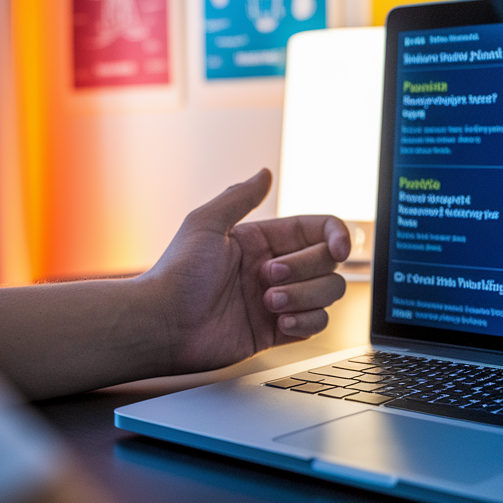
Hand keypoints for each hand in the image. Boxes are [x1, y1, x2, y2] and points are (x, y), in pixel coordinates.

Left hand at [140, 169, 350, 374]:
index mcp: (262, 240)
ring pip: (328, 293)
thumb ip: (240, 197)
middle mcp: (275, 268)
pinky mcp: (277, 331)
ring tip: (268, 303)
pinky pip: (316, 323)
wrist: (164, 325)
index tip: (338, 249)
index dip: (337, 236)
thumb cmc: (178, 274)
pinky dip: (306, 322)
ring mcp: (279, 300)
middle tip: (268, 277)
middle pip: (328, 263)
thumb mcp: (206, 223)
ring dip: (305, 297)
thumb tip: (265, 172)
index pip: (318, 230)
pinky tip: (280, 323)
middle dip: (305, 270)